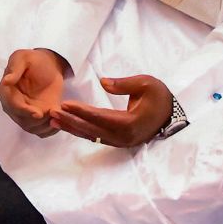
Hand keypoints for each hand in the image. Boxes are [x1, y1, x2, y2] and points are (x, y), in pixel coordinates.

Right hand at [0, 48, 66, 137]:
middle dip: (37, 121)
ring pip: (32, 128)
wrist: (48, 67)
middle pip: (22, 121)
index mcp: (5, 92)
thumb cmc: (34, 60)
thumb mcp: (24, 58)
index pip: (12, 106)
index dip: (24, 112)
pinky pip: (41, 131)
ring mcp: (24, 114)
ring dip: (45, 125)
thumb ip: (15, 68)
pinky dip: (50, 130)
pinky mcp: (37, 119)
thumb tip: (6, 81)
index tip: (38, 114)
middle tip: (52, 113)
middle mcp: (12, 106)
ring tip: (57, 114)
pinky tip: (59, 120)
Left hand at [52, 74, 172, 147]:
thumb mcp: (146, 83)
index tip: (66, 104)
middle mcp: (123, 136)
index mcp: (130, 122)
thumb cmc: (159, 96)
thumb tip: (103, 82)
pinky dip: (81, 130)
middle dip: (71, 121)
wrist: (170, 115)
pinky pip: (96, 136)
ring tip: (54, 120)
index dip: (82, 111)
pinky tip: (67, 125)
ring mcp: (121, 141)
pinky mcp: (118, 140)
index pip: (101, 117)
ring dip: (72, 127)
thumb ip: (124, 83)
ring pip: (92, 135)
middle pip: (92, 129)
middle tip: (52, 112)